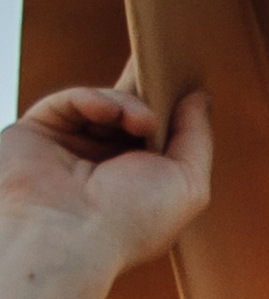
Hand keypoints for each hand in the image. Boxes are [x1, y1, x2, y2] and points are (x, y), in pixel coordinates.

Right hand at [0, 75, 211, 283]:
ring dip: (127, 104)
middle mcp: (106, 167)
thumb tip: (200, 96)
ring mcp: (72, 148)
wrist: (67, 236)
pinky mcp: (40, 131)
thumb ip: (197, 138)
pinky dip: (92, 99)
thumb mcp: (188, 184)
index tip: (187, 78)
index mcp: (142, 184)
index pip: (159, 137)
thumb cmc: (132, 222)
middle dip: (149, 90)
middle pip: (130, 112)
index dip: (173, 109)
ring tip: (141, 120)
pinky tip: (107, 113)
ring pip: (105, 103)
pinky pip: (71, 100)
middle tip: (165, 63)